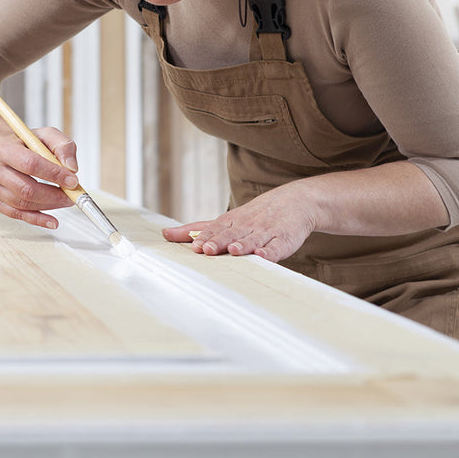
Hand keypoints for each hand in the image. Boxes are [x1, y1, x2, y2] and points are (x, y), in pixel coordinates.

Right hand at [0, 127, 78, 229]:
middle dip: (54, 196)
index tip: (73, 181)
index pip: (31, 164)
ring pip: (22, 204)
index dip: (54, 174)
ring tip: (64, 201)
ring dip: (48, 206)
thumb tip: (71, 168)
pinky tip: (51, 221)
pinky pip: (16, 214)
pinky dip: (36, 220)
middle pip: (26, 189)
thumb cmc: (23, 144)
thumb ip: (63, 146)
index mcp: (6, 149)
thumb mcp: (46, 135)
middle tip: (72, 195)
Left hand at [160, 182, 318, 261]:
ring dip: (243, 245)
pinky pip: (278, 246)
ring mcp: (266, 232)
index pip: (215, 229)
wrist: (294, 202)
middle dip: (219, 241)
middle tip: (207, 250)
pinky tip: (264, 256)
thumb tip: (165, 234)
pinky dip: (272, 251)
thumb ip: (196, 230)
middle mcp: (246, 225)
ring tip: (233, 251)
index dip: (206, 238)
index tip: (195, 246)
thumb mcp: (224, 220)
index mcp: (231, 221)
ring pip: (253, 239)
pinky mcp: (284, 239)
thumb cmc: (253, 216)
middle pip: (232, 234)